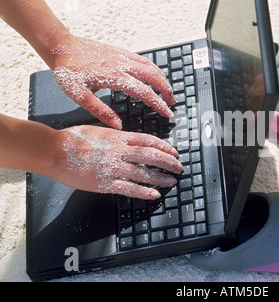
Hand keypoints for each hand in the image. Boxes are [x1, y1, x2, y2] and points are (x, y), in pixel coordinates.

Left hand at [51, 34, 174, 128]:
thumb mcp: (79, 96)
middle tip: (172, 103)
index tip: (167, 113)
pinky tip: (155, 75)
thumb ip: (100, 111)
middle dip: (166, 91)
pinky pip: (143, 59)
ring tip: (168, 91)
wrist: (60, 46)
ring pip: (151, 67)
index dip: (158, 104)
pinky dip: (154, 68)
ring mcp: (122, 57)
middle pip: (153, 77)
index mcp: (114, 77)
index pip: (144, 92)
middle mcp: (122, 65)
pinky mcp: (120, 52)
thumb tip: (118, 124)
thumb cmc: (67, 70)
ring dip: (162, 79)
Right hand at [52, 125, 182, 198]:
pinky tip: (154, 194)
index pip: (148, 141)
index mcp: (118, 137)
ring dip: (161, 177)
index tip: (174, 151)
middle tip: (179, 167)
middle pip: (151, 156)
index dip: (164, 147)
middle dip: (168, 162)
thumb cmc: (73, 139)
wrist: (54, 151)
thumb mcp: (99, 130)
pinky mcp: (104, 183)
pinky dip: (143, 192)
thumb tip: (130, 138)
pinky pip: (129, 188)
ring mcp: (113, 168)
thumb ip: (116, 135)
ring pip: (143, 173)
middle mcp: (119, 151)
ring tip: (172, 181)